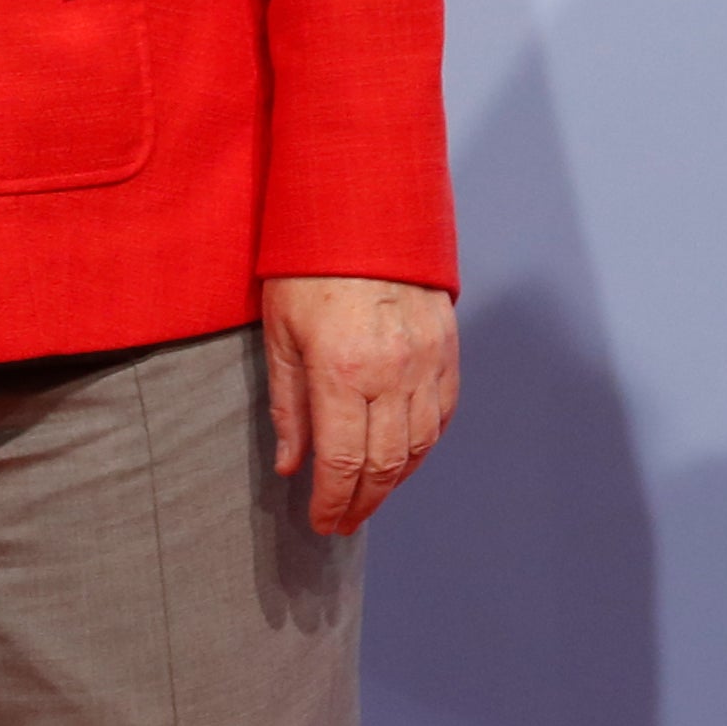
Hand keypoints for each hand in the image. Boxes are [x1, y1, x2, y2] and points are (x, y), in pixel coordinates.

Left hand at [262, 275, 458, 535]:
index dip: (332, 503)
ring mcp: (426, 360)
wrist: (363, 203)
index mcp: (341, 373)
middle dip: (362, 503)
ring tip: (371, 494)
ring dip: (395, 479)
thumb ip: (287, 405)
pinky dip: (425, 442)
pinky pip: (444, 410)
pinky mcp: (447, 344)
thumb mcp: (280, 333)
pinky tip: (405, 453)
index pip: (342, 465)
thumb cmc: (309, 264)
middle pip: (384, 466)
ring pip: (419, 445)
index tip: (321, 522)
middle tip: (343, 521)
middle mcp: (390, 373)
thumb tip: (292, 465)